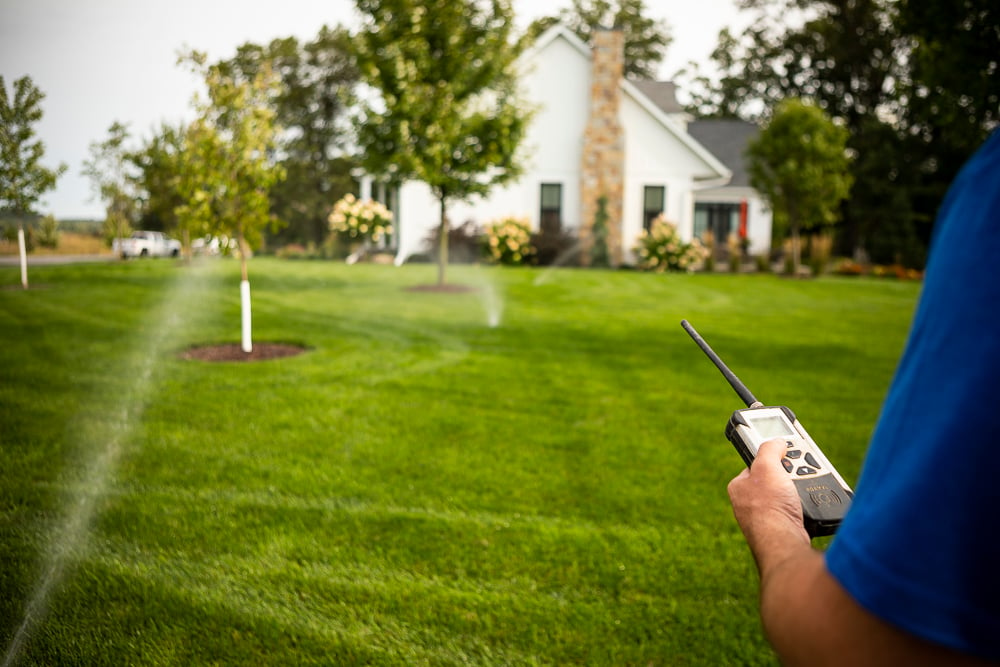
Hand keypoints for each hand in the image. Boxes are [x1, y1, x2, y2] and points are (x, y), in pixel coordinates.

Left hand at [728, 438, 809, 571]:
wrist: (783, 541)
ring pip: (789, 494)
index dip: (773, 457)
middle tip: (802, 471)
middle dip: (792, 474)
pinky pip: (798, 510)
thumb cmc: (769, 505)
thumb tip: (777, 441)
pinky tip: (811, 504)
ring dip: (803, 488)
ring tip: (811, 485)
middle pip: (776, 478)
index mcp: (739, 487)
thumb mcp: (766, 466)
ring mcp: (766, 518)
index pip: (757, 464)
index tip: (786, 454)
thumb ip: (769, 449)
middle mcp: (749, 503)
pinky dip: (807, 505)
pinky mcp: (783, 529)